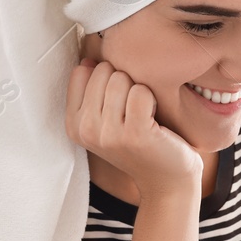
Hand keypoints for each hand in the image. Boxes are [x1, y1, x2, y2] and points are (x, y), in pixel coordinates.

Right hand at [65, 59, 201, 198]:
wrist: (166, 179)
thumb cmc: (139, 144)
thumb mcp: (105, 120)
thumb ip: (91, 91)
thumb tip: (89, 60)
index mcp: (73, 125)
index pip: (81, 72)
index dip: (104, 77)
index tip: (116, 101)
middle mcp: (86, 130)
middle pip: (103, 71)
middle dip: (123, 82)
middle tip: (133, 109)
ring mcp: (108, 134)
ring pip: (121, 78)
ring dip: (138, 90)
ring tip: (143, 114)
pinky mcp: (134, 134)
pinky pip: (141, 91)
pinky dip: (152, 98)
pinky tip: (153, 118)